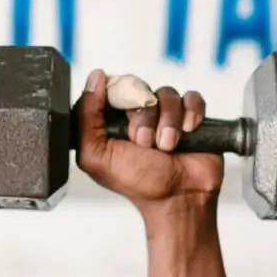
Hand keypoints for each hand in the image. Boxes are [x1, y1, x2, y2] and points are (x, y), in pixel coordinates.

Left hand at [74, 70, 223, 216]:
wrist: (178, 198)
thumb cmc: (138, 183)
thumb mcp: (96, 155)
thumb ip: (85, 117)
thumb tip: (95, 77)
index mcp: (112, 120)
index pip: (112, 87)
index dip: (119, 99)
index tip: (125, 122)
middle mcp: (138, 114)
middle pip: (140, 88)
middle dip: (144, 118)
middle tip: (145, 143)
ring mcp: (166, 114)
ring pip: (167, 93)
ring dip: (168, 122)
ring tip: (167, 147)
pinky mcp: (191, 116)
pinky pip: (191, 98)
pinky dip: (190, 114)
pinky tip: (188, 133)